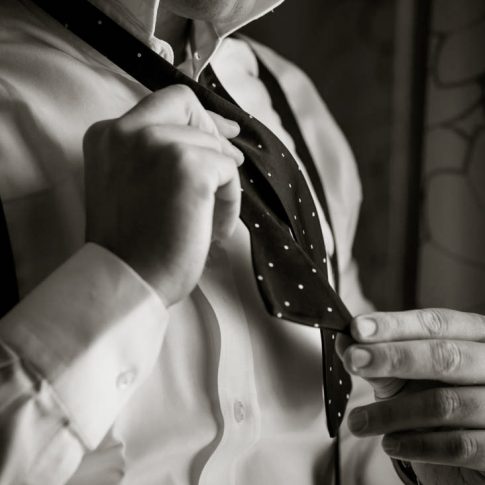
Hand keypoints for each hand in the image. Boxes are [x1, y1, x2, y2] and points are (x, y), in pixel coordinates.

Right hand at [83, 84, 243, 307]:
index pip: (164, 103)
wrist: (129, 280)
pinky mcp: (190, 167)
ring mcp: (157, 144)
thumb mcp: (129, 184)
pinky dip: (230, 202)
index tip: (223, 132)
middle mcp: (127, 130)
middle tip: (228, 168)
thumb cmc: (134, 245)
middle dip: (214, 135)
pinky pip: (229, 172)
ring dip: (220, 184)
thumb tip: (213, 135)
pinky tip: (214, 230)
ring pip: (212, 146)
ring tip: (208, 221)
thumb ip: (154, 154)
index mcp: (108, 135)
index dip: (198, 115)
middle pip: (187, 105)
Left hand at [337, 309, 484, 484]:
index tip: (357, 328)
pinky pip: (460, 445)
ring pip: (446, 403)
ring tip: (358, 422)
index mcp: (476, 337)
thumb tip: (344, 342)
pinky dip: (418, 445)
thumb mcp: (407, 377)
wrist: (471, 454)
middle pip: (445, 355)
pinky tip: (389, 444)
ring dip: (392, 412)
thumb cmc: (438, 401)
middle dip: (393, 357)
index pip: (437, 323)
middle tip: (353, 361)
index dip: (394, 325)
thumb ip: (380, 359)